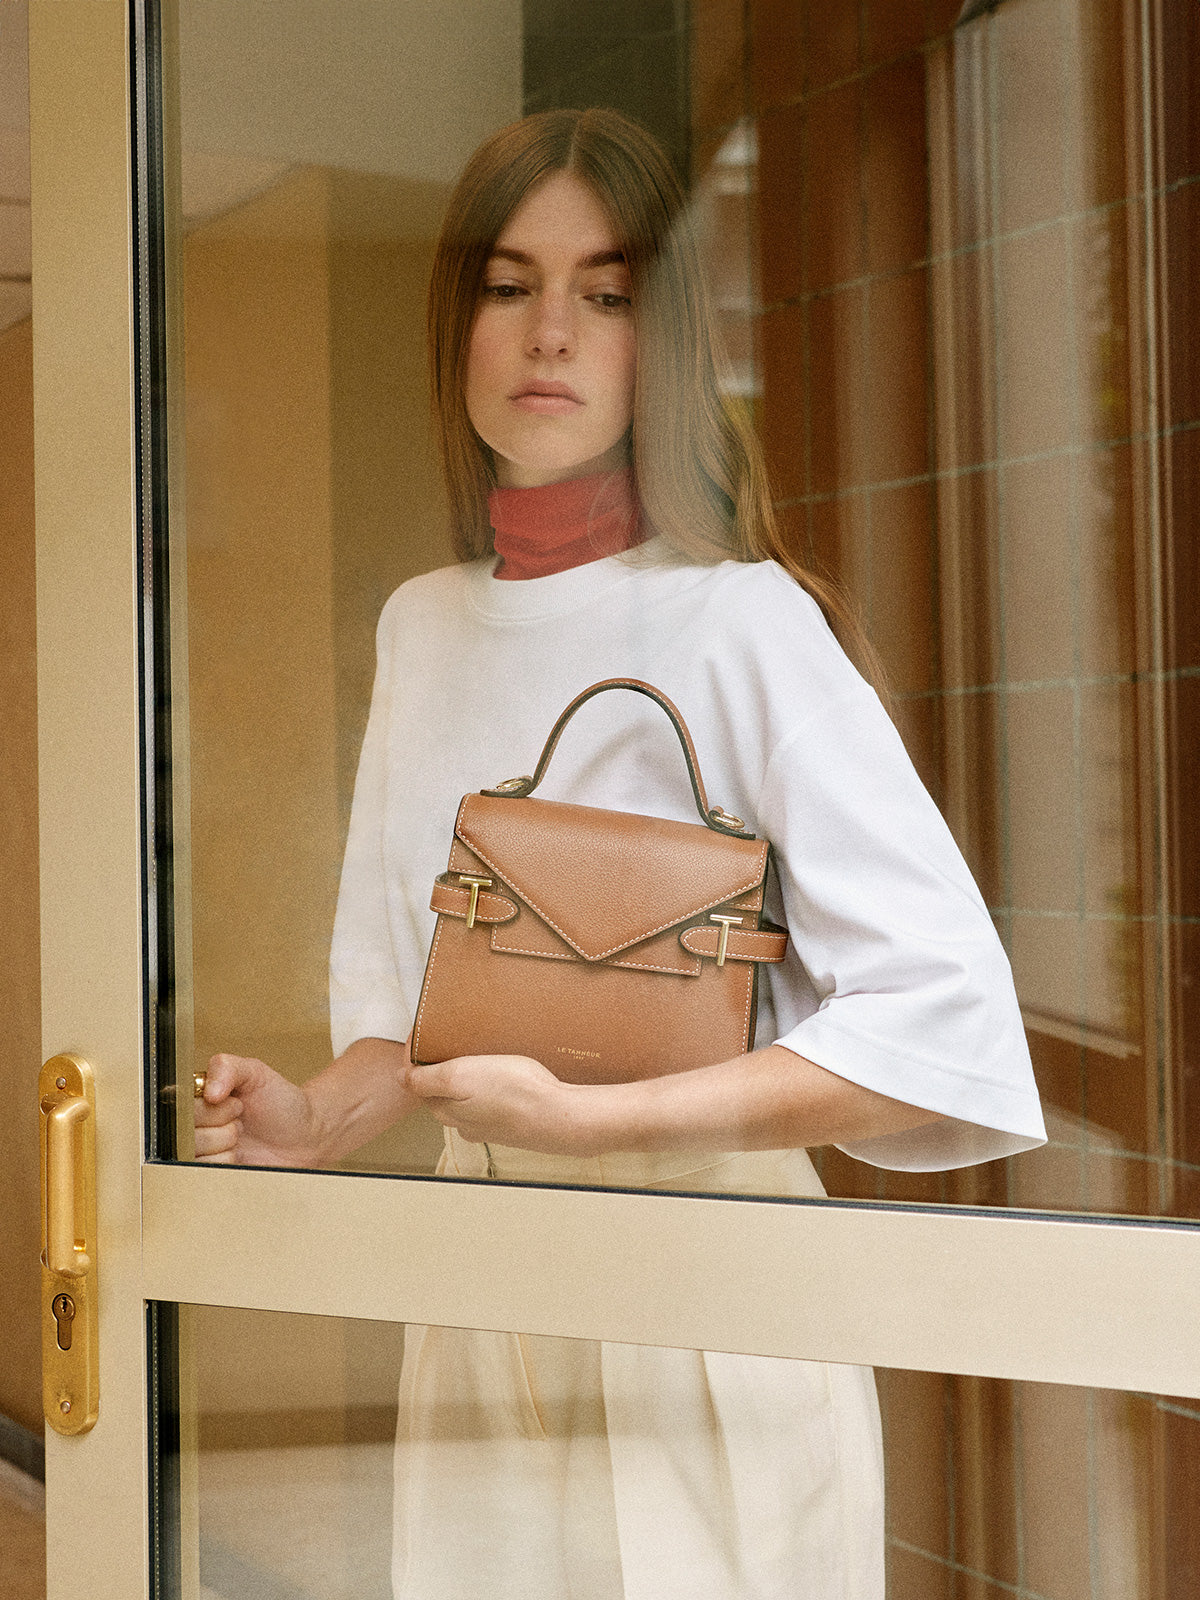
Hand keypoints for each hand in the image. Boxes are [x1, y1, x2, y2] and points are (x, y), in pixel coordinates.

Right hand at [194, 1053, 323, 1166]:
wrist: (303, 1137)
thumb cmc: (280, 1102)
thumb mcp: (256, 1073)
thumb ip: (228, 1068)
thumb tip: (208, 1092)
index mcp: (198, 1094)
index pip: (180, 1102)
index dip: (210, 1106)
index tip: (236, 1103)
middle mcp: (194, 1121)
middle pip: (184, 1128)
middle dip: (221, 1122)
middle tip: (241, 1116)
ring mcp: (200, 1148)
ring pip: (192, 1150)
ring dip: (224, 1142)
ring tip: (241, 1134)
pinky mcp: (209, 1171)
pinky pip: (203, 1169)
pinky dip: (226, 1160)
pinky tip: (240, 1153)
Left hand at [405, 1053, 585, 1154]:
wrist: (558, 1117)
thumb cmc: (513, 1093)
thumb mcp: (461, 1077)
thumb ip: (426, 1080)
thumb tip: (400, 1078)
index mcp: (445, 1109)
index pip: (417, 1080)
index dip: (416, 1054)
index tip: (421, 1031)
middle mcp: (463, 1121)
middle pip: (440, 1089)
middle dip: (439, 1065)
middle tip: (448, 1038)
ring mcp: (487, 1124)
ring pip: (465, 1096)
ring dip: (465, 1076)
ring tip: (476, 1052)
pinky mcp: (510, 1122)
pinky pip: (489, 1100)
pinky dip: (488, 1086)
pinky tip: (502, 1075)